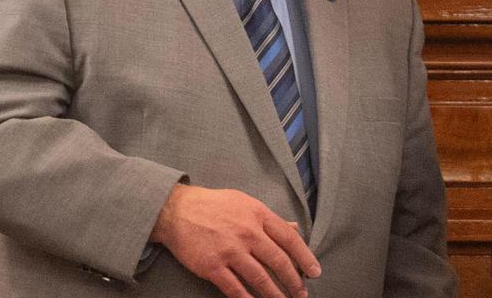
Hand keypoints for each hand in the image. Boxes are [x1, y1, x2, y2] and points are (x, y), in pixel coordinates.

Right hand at [150, 184, 320, 297]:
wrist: (177, 210)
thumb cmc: (214, 205)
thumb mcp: (246, 203)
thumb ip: (270, 219)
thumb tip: (295, 227)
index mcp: (259, 215)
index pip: (290, 239)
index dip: (305, 258)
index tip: (314, 272)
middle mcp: (248, 232)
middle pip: (278, 261)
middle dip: (294, 281)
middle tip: (301, 293)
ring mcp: (230, 250)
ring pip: (260, 278)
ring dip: (275, 294)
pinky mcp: (212, 266)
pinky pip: (235, 288)